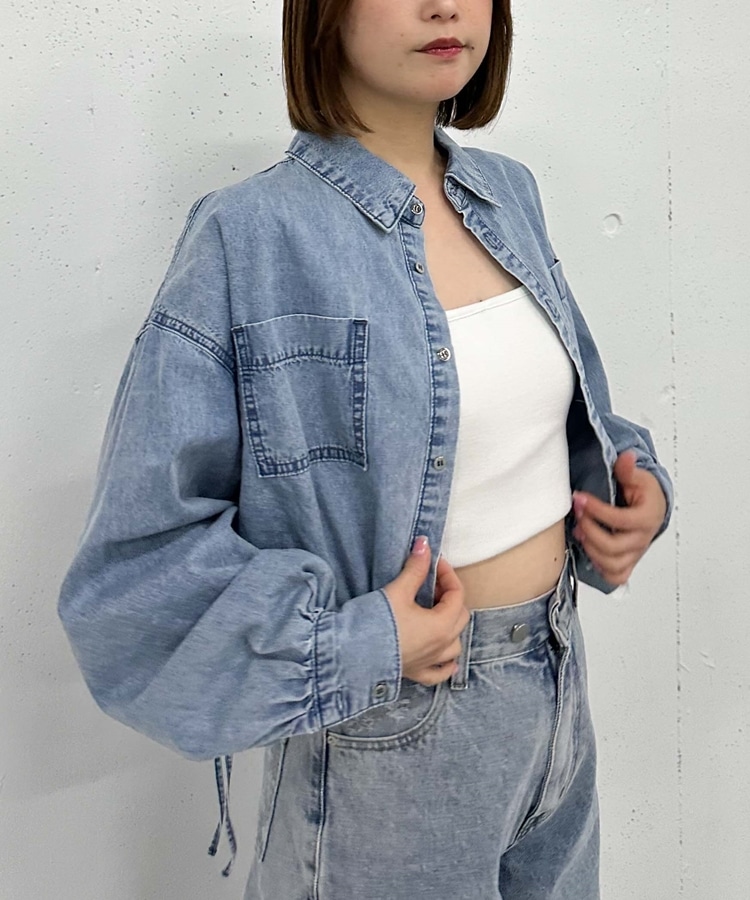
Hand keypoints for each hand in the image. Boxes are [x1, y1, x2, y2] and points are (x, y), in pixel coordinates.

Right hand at [382, 538, 469, 685]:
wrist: (353, 655)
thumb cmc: (378, 622)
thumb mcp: (397, 591)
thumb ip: (414, 569)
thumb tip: (425, 544)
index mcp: (441, 625)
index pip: (457, 595)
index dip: (447, 575)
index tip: (433, 563)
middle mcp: (441, 646)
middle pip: (459, 617)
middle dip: (449, 598)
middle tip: (430, 584)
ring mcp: (430, 662)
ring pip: (454, 645)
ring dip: (450, 628)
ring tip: (435, 614)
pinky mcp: (416, 673)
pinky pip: (440, 672)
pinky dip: (446, 663)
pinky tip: (444, 658)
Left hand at [572, 450, 666, 585]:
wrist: (653, 508)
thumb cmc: (645, 494)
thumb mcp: (638, 477)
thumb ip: (628, 469)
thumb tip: (626, 456)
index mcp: (647, 518)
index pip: (620, 520)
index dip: (596, 510)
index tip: (579, 497)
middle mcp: (642, 540)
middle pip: (613, 546)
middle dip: (590, 530)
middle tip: (578, 513)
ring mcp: (635, 554)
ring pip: (612, 564)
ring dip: (591, 548)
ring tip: (580, 530)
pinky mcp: (628, 562)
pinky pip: (616, 576)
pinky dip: (601, 568)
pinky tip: (590, 549)